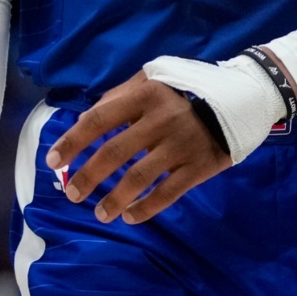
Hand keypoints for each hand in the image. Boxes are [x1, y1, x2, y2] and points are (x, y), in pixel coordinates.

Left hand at [46, 70, 232, 223]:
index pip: (99, 119)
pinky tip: (130, 216)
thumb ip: (119, 95)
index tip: (53, 161)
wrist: (243, 98)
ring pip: (140, 177)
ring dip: (114, 198)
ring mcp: (182, 144)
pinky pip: (168, 193)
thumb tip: (85, 121)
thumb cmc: (187, 91)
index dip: (73, 141)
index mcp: (145, 94)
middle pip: (115, 152)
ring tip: (99, 213)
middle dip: (88, 176)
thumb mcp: (154, 79)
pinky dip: (146, 208)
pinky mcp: (200, 166)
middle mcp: (161, 119)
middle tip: (72, 194)